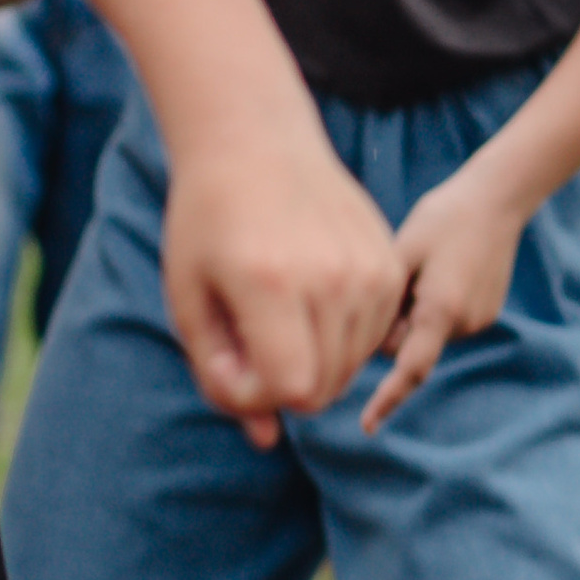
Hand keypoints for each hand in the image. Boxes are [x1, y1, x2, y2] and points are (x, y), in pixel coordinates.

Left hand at [162, 118, 404, 447]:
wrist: (256, 142)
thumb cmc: (208, 221)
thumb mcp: (189, 300)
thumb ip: (218, 374)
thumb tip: (267, 437)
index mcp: (272, 286)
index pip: (291, 391)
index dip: (253, 395)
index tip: (226, 358)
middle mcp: (332, 278)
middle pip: (325, 385)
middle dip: (281, 383)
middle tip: (246, 340)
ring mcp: (369, 268)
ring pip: (354, 364)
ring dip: (314, 360)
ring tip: (276, 317)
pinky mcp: (391, 262)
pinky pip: (376, 332)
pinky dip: (344, 336)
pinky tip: (310, 302)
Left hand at [361, 156, 526, 433]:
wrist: (499, 197)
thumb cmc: (443, 218)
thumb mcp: (402, 251)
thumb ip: (382, 301)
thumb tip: (369, 340)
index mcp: (440, 310)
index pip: (409, 369)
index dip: (386, 399)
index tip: (366, 426)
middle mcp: (464, 323)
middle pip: (409, 345)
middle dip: (395, 324)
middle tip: (402, 274)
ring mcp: (480, 318)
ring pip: (427, 332)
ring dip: (416, 312)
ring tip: (429, 264)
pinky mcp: (487, 310)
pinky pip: (445, 320)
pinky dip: (435, 305)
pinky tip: (445, 267)